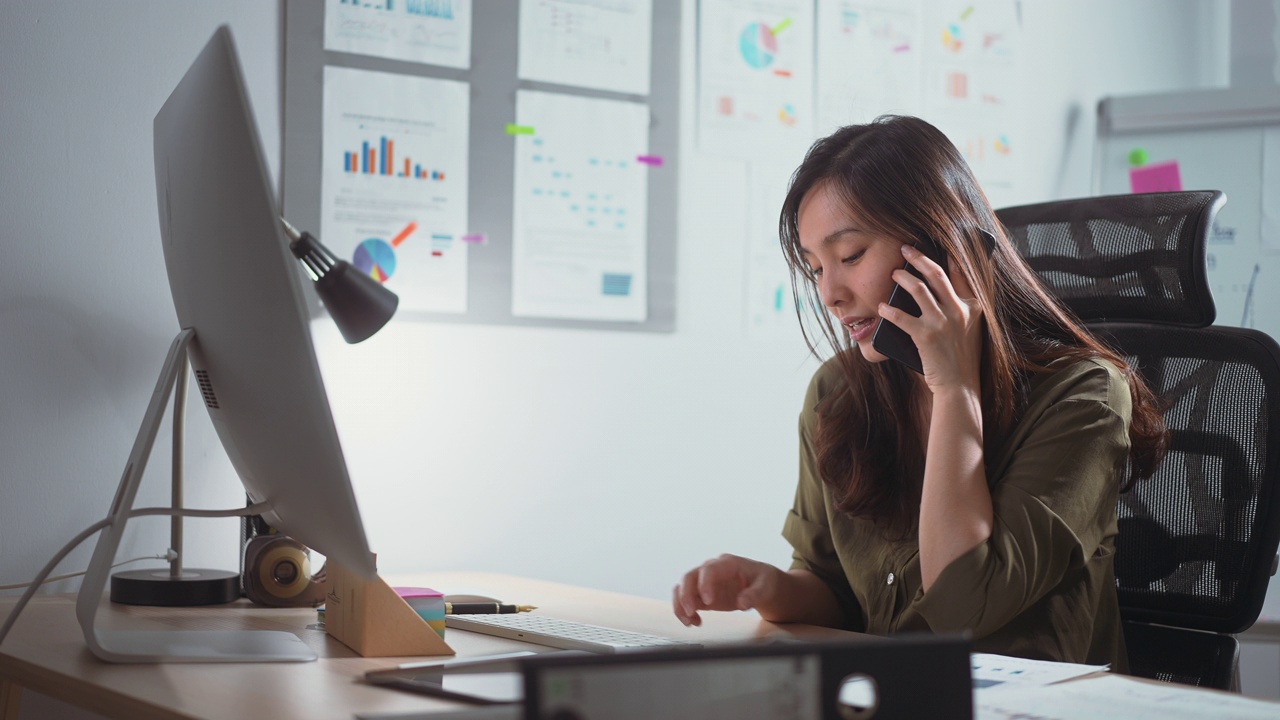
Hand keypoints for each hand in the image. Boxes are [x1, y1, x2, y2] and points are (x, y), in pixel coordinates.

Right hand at [672, 554, 781, 626]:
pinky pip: (687, 601)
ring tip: (689, 621)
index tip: (708, 601)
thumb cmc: (763, 581)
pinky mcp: (702, 595)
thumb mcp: (765, 586)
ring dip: (681, 604)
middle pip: (689, 577)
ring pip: (682, 588)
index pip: (709, 569)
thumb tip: (742, 603)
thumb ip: (754, 595)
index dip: (704, 584)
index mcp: (727, 563)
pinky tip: (695, 622)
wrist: (762, 585)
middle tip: (691, 612)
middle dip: (686, 595)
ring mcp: (705, 583)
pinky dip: (685, 612)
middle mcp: (711, 570)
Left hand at [878, 243, 983, 392]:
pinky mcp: (926, 336)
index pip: (961, 273)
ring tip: (893, 274)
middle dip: (918, 258)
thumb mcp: (969, 328)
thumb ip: (958, 308)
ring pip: (919, 289)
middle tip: (905, 249)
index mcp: (972, 307)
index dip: (948, 256)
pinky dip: (889, 310)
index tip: (938, 244)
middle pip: (936, 274)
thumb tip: (935, 290)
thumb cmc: (960, 357)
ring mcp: (943, 322)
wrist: (959, 385)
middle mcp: (959, 310)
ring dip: (902, 278)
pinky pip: (902, 317)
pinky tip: (882, 307)